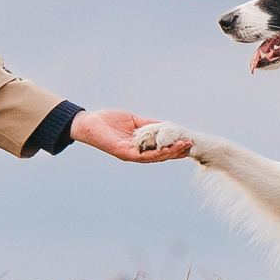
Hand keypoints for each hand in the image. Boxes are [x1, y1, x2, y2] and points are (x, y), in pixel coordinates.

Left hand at [68, 108, 190, 162]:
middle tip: (191, 145)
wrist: (88, 123)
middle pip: (161, 155)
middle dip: (177, 151)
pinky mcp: (123, 153)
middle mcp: (136, 154)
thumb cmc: (108, 121)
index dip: (175, 147)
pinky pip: (142, 155)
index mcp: (139, 146)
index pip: (160, 149)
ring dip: (170, 153)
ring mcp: (130, 155)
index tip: (189, 142)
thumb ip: (149, 125)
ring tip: (184, 147)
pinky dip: (156, 153)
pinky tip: (166, 149)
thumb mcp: (133, 122)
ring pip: (154, 157)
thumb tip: (166, 125)